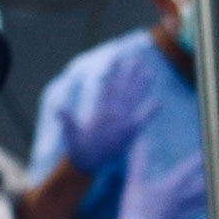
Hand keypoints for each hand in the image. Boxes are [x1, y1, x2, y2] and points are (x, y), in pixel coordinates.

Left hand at [58, 57, 156, 171]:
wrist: (87, 160)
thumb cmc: (78, 147)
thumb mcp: (71, 133)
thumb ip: (68, 120)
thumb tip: (60, 109)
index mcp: (100, 110)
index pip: (108, 87)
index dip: (113, 73)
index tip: (117, 58)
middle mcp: (112, 111)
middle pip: (123, 88)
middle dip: (130, 74)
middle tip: (137, 59)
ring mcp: (121, 120)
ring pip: (132, 99)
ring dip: (140, 86)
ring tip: (148, 72)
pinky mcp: (129, 131)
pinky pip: (142, 119)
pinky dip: (150, 111)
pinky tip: (158, 102)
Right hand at [117, 146, 205, 218]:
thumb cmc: (135, 207)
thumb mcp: (134, 181)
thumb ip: (140, 161)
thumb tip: (143, 140)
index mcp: (172, 187)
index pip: (188, 170)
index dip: (198, 160)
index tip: (211, 152)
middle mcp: (179, 201)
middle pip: (198, 190)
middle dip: (210, 182)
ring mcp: (176, 215)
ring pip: (195, 207)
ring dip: (204, 202)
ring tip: (215, 200)